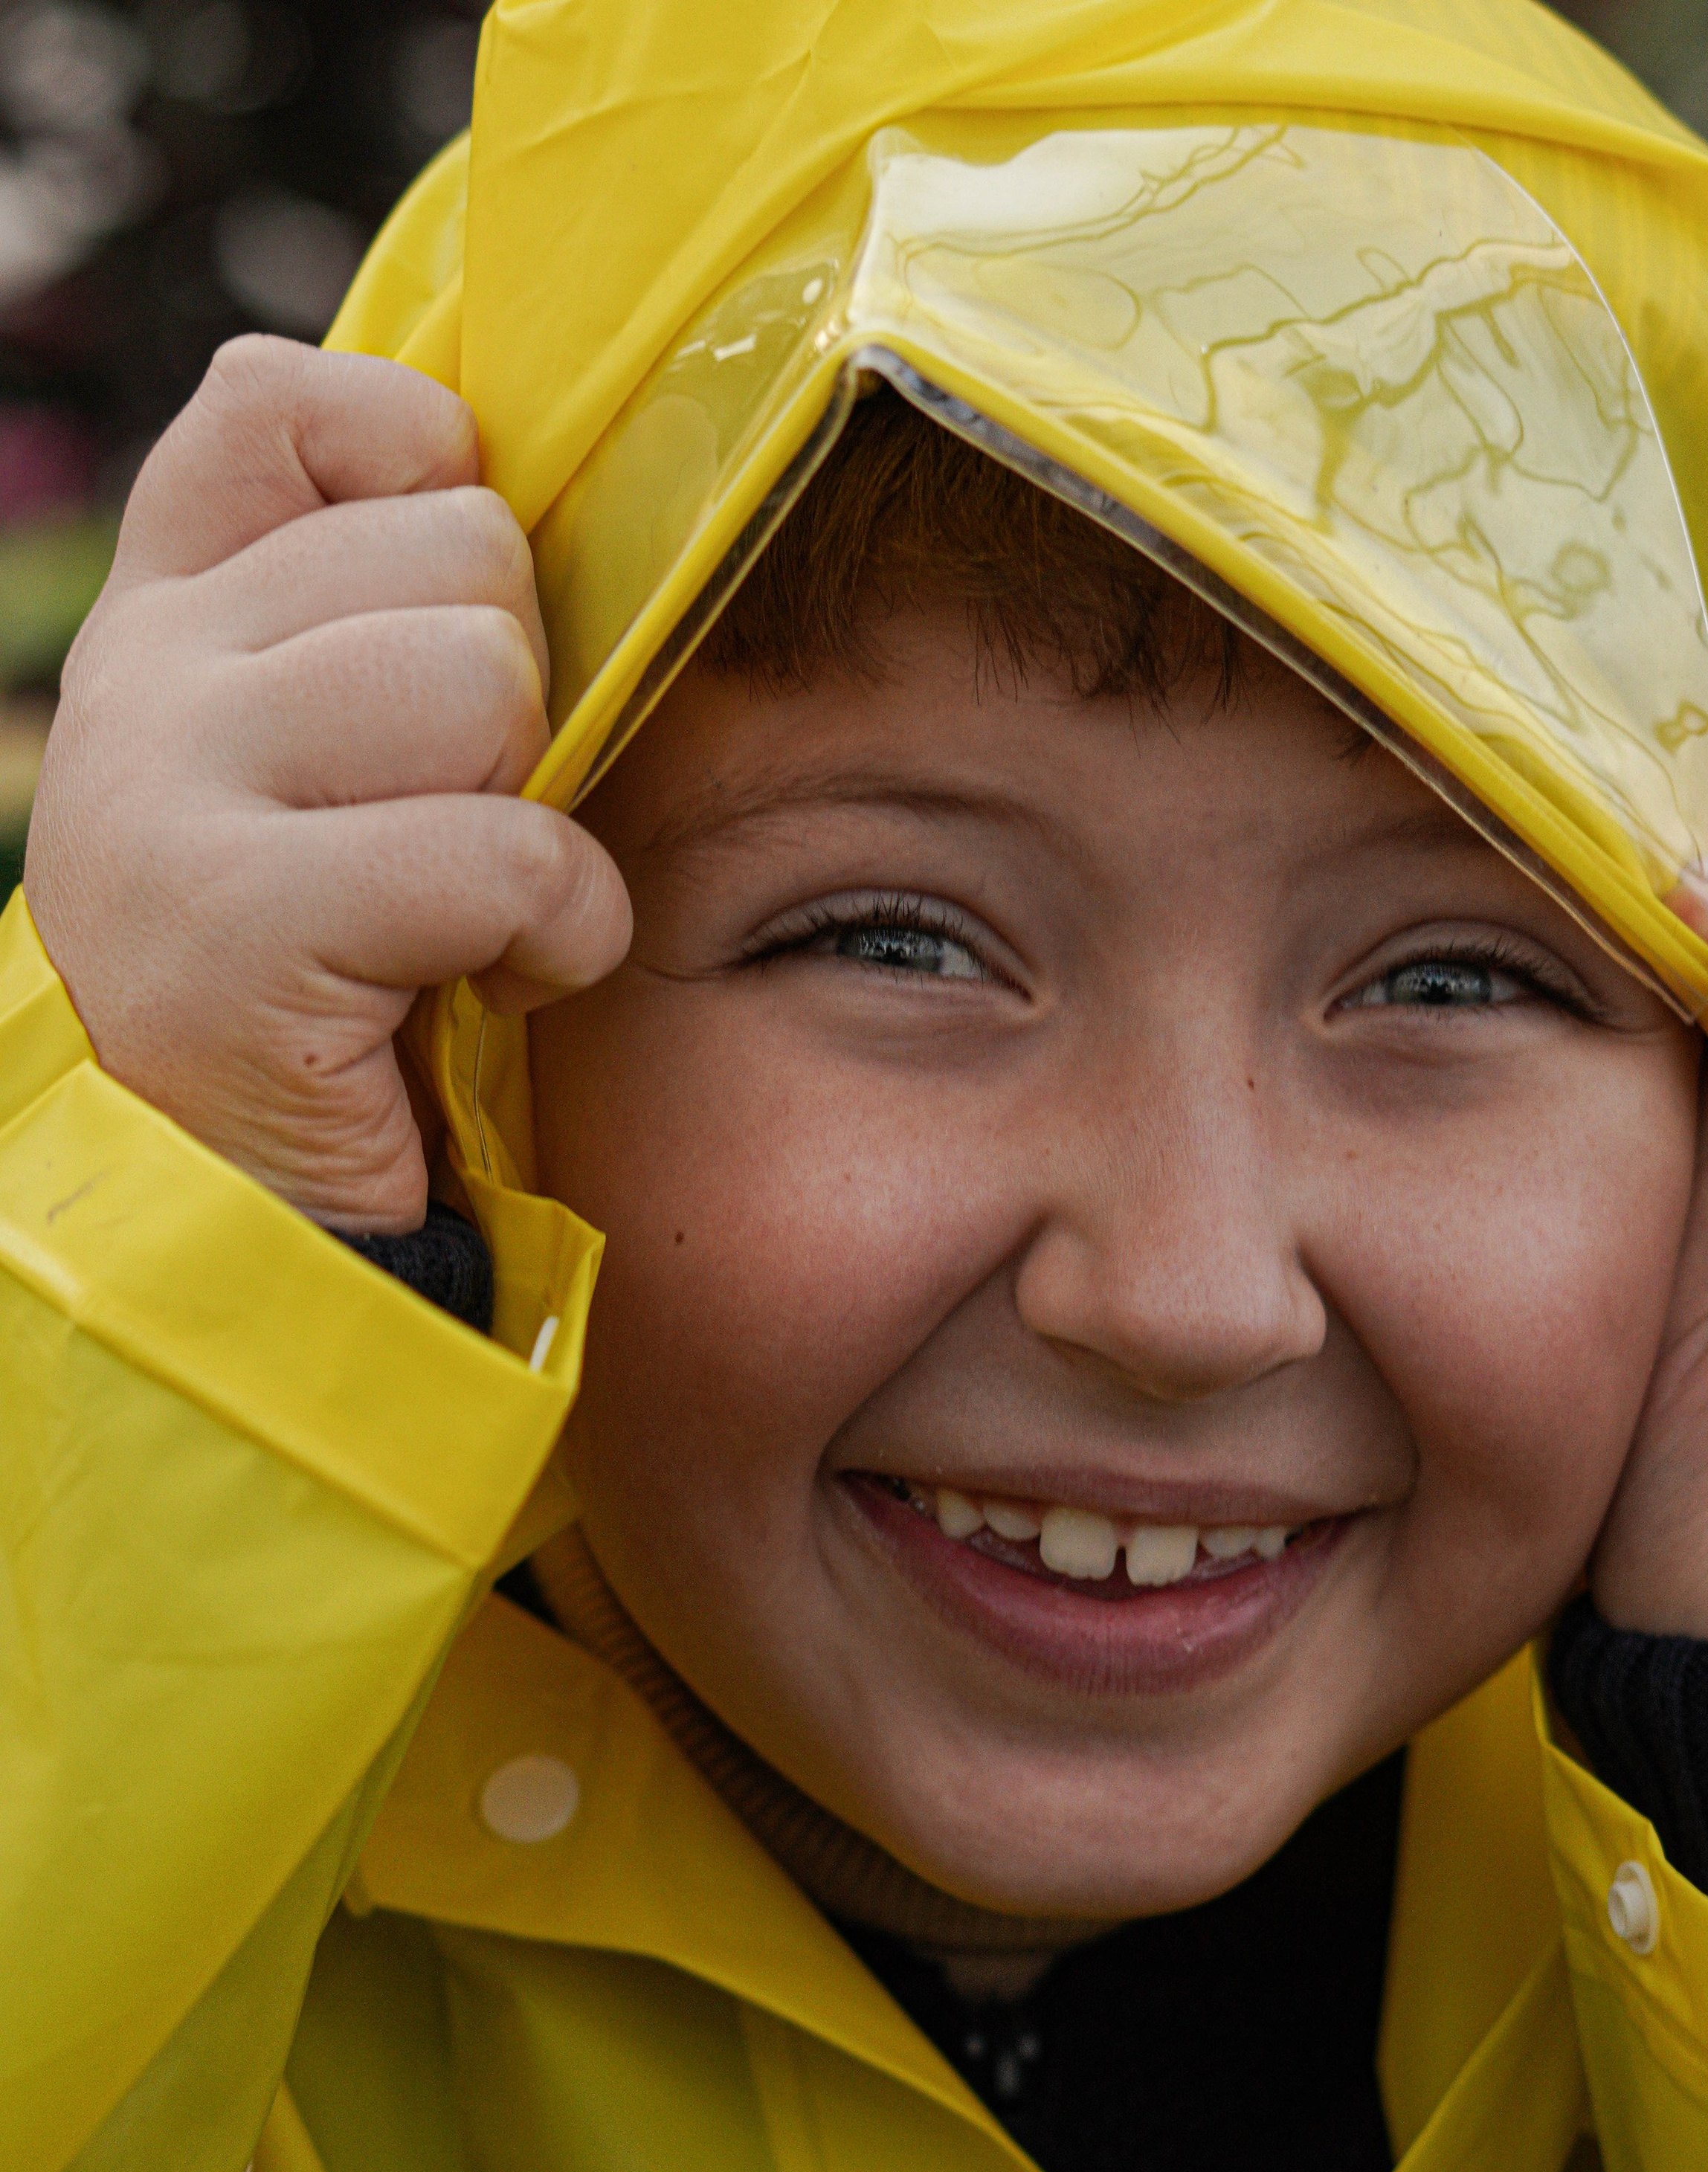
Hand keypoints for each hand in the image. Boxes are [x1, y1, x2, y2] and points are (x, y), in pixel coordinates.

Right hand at [24, 335, 630, 1231]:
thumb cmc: (340, 990)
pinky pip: (506, 852)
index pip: (288, 400)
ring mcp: (165, 794)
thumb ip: (381, 622)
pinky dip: (559, 931)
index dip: (423, 476)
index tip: (445, 631)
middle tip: (454, 837)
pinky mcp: (235, 928)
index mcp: (163, 617)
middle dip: (519, 705)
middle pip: (457, 549)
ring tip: (470, 916)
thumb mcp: (334, 772)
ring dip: (537, 815)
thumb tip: (531, 491)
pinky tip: (497, 985)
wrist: (234, 1224)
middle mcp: (138, 678)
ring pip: (481, 678)